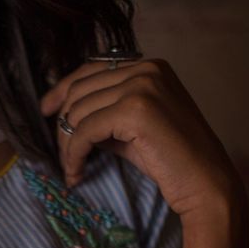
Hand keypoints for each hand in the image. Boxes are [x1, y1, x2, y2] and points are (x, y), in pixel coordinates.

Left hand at [38, 56, 246, 220]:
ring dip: (67, 145)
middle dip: (63, 126)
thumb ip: (106, 114)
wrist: (203, 181)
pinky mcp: (136, 110)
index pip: (92, 69)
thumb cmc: (170, 160)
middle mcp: (146, 69)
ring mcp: (142, 86)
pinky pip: (85, 131)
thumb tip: (67, 116)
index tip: (46, 111)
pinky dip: (73, 155)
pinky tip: (76, 174)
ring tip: (72, 169)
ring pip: (78, 111)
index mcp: (149, 66)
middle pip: (80, 90)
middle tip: (62, 157)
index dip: (63, 89)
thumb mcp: (132, 129)